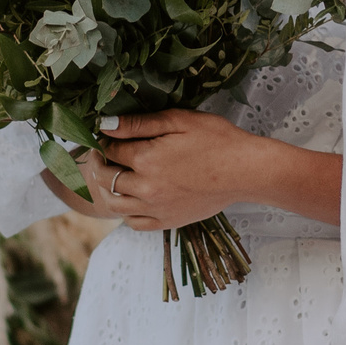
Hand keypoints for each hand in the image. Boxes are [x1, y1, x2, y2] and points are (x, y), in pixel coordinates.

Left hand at [36, 110, 260, 232]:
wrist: (246, 171)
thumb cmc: (217, 140)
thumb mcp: (179, 121)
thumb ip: (140, 123)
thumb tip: (106, 125)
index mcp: (146, 159)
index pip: (109, 149)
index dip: (104, 140)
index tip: (105, 136)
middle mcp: (145, 187)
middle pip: (105, 178)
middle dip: (99, 163)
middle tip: (102, 154)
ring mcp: (156, 208)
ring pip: (114, 204)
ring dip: (107, 190)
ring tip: (113, 176)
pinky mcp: (167, 221)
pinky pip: (134, 223)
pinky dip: (126, 212)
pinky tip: (132, 198)